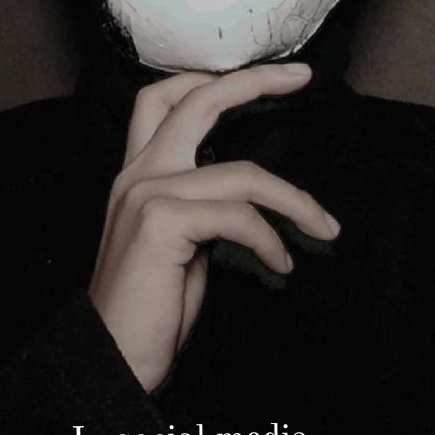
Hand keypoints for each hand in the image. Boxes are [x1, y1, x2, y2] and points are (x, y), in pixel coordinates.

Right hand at [89, 63, 338, 391]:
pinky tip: (281, 263)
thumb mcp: (181, 245)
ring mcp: (146, 193)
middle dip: (254, 81)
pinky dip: (272, 240)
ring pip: (243, 174)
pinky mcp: (160, 221)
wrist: (112, 359)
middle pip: (198, 101)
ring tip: (323, 228)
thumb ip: (203, 208)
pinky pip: (240, 216)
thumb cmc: (150, 308)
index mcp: (137, 174)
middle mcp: (137, 173)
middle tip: (301, 76)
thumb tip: (251, 198)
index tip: (265, 76)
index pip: (165, 99)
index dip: (212, 79)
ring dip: (295, 201)